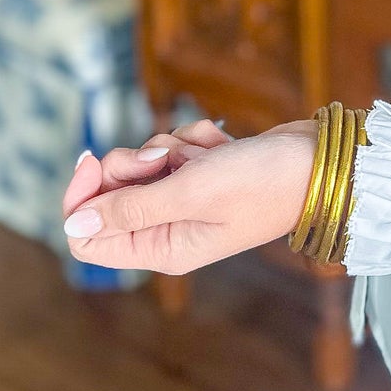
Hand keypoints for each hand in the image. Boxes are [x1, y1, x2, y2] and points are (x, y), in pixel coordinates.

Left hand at [60, 115, 320, 275]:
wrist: (318, 161)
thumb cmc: (262, 183)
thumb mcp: (190, 192)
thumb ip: (128, 208)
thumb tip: (73, 227)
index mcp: (162, 249)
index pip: (88, 237)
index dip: (83, 197)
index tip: (94, 161)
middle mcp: (168, 230)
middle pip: (112, 194)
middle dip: (133, 163)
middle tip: (164, 157)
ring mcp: (185, 201)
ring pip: (142, 165)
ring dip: (168, 147)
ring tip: (206, 153)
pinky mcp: (200, 175)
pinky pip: (173, 149)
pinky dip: (192, 140)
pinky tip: (221, 146)